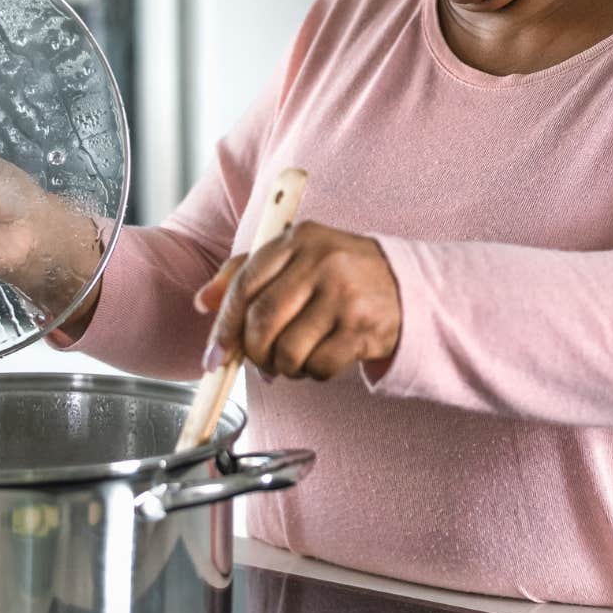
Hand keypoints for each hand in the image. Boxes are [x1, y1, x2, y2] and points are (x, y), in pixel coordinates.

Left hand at [196, 221, 401, 381]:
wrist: (408, 286)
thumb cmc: (341, 274)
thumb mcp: (297, 258)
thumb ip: (248, 273)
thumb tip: (204, 301)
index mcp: (299, 239)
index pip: (245, 284)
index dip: (225, 325)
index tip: (215, 353)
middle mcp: (322, 261)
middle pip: (263, 322)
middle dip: (253, 353)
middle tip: (259, 362)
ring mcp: (345, 294)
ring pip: (289, 350)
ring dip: (284, 367)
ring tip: (293, 361)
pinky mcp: (364, 327)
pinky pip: (319, 366)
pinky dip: (313, 373)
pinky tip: (322, 360)